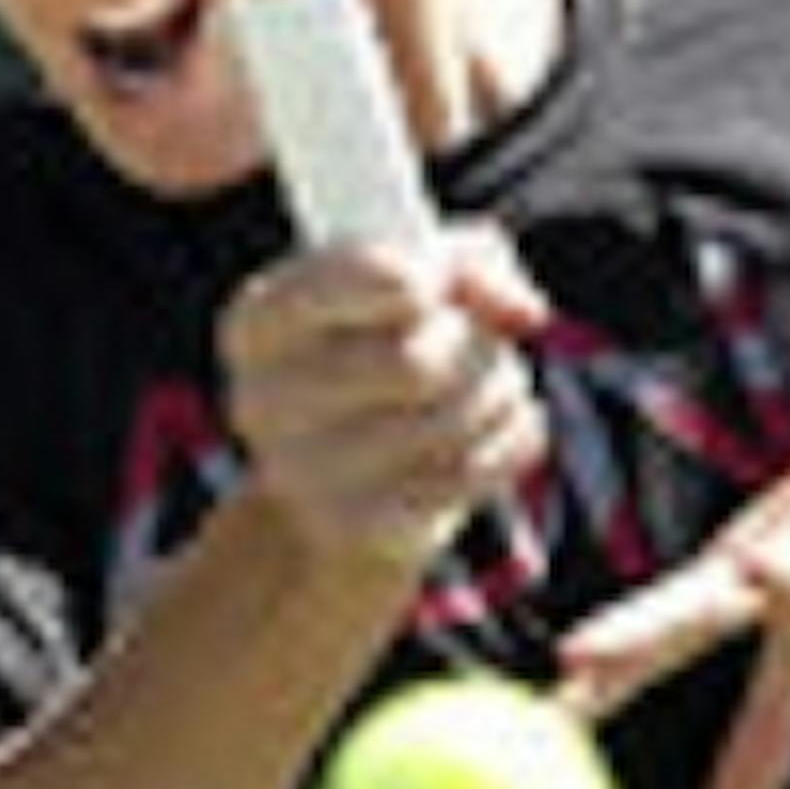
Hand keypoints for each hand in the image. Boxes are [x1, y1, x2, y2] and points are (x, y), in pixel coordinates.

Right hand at [217, 223, 549, 563]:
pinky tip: (495, 427)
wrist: (347, 474)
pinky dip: (512, 436)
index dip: (428, 275)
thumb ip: (469, 262)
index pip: (367, 276)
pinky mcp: (358, 526)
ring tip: (489, 381)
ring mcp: (305, 473)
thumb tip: (527, 314)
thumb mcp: (411, 277)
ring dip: (502, 385)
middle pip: (419, 363)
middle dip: (473, 343)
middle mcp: (263, 398)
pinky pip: (475, 471)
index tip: (435, 288)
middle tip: (474, 340)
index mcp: (262, 318)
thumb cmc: (384, 346)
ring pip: (455, 416)